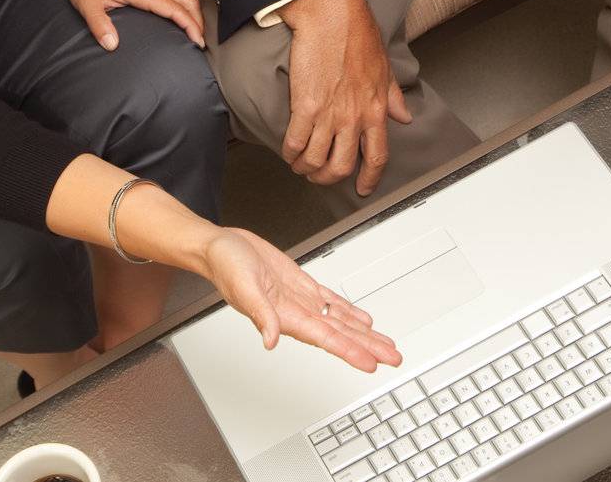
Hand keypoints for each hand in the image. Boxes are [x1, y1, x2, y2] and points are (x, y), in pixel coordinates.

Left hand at [62, 0, 204, 49]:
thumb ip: (100, 26)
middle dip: (198, 22)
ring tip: (194, 31)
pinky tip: (179, 15)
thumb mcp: (88, 4)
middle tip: (200, 40)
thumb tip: (111, 44)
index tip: (197, 40)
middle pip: (187, 1)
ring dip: (192, 13)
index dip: (190, 26)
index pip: (175, 10)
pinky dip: (183, 5)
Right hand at [201, 227, 402, 371]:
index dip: (350, 351)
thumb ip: (260, 314)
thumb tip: (272, 340)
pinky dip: (346, 310)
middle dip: (367, 346)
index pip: (325, 338)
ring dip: (362, 333)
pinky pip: (329, 301)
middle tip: (392, 357)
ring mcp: (300, 300)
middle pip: (339, 334)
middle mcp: (296, 312)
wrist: (219, 246)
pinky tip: (361, 319)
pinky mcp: (299, 284)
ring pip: (338, 320)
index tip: (371, 363)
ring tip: (384, 344)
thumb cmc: (224, 265)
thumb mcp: (243, 286)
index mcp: (285, 316)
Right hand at [278, 0, 411, 194]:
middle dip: (328, 178)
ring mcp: (329, 114)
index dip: (369, 178)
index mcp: (375, 110)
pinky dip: (290, 153)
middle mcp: (354, 118)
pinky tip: (288, 151)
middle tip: (320, 176)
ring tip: (300, 165)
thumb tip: (404, 116)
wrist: (331, 16)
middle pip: (342, 166)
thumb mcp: (384, 68)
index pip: (376, 157)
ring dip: (306, 168)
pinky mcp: (304, 106)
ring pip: (316, 160)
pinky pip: (296, 142)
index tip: (363, 188)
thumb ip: (392, 97)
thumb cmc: (357, 34)